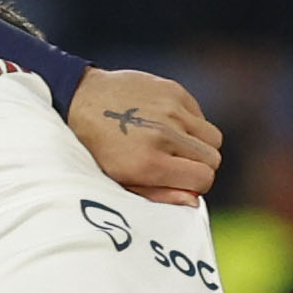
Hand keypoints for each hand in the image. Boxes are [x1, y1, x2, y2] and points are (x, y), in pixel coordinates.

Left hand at [67, 67, 222, 204]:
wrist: (79, 101)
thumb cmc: (97, 147)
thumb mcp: (118, 179)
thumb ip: (158, 194)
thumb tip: (194, 201)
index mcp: (148, 163)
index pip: (203, 178)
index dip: (196, 184)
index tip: (183, 181)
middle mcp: (163, 135)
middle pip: (212, 159)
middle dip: (199, 166)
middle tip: (178, 164)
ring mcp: (171, 110)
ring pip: (212, 137)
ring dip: (199, 145)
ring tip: (174, 145)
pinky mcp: (174, 91)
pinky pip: (200, 114)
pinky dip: (190, 123)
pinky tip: (166, 124)